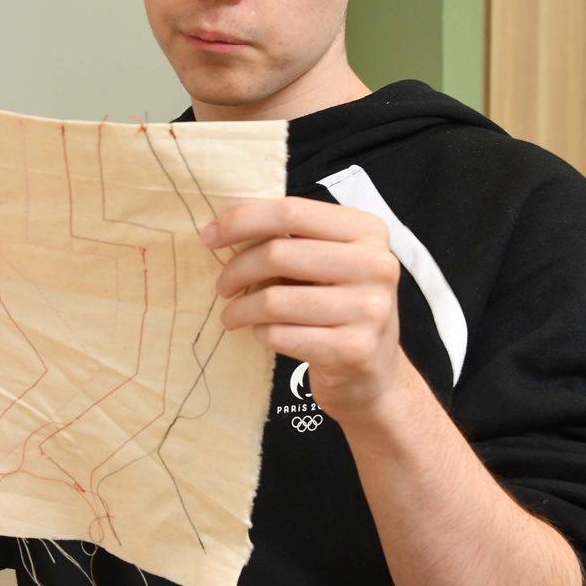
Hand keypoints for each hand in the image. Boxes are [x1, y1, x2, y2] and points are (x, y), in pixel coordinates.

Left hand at [205, 197, 403, 419]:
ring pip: (274, 299)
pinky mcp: (353, 350)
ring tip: (233, 315)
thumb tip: (223, 228)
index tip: (208, 236)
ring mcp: (369, 309)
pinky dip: (260, 333)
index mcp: (367, 231)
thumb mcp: (329, 262)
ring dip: (240, 309)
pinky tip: (262, 334)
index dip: (241, 220)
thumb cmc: (338, 306)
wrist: (373, 373)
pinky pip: (280, 334)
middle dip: (236, 270)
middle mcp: (376, 265)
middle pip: (278, 253)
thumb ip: (293, 239)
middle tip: (222, 286)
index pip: (291, 212)